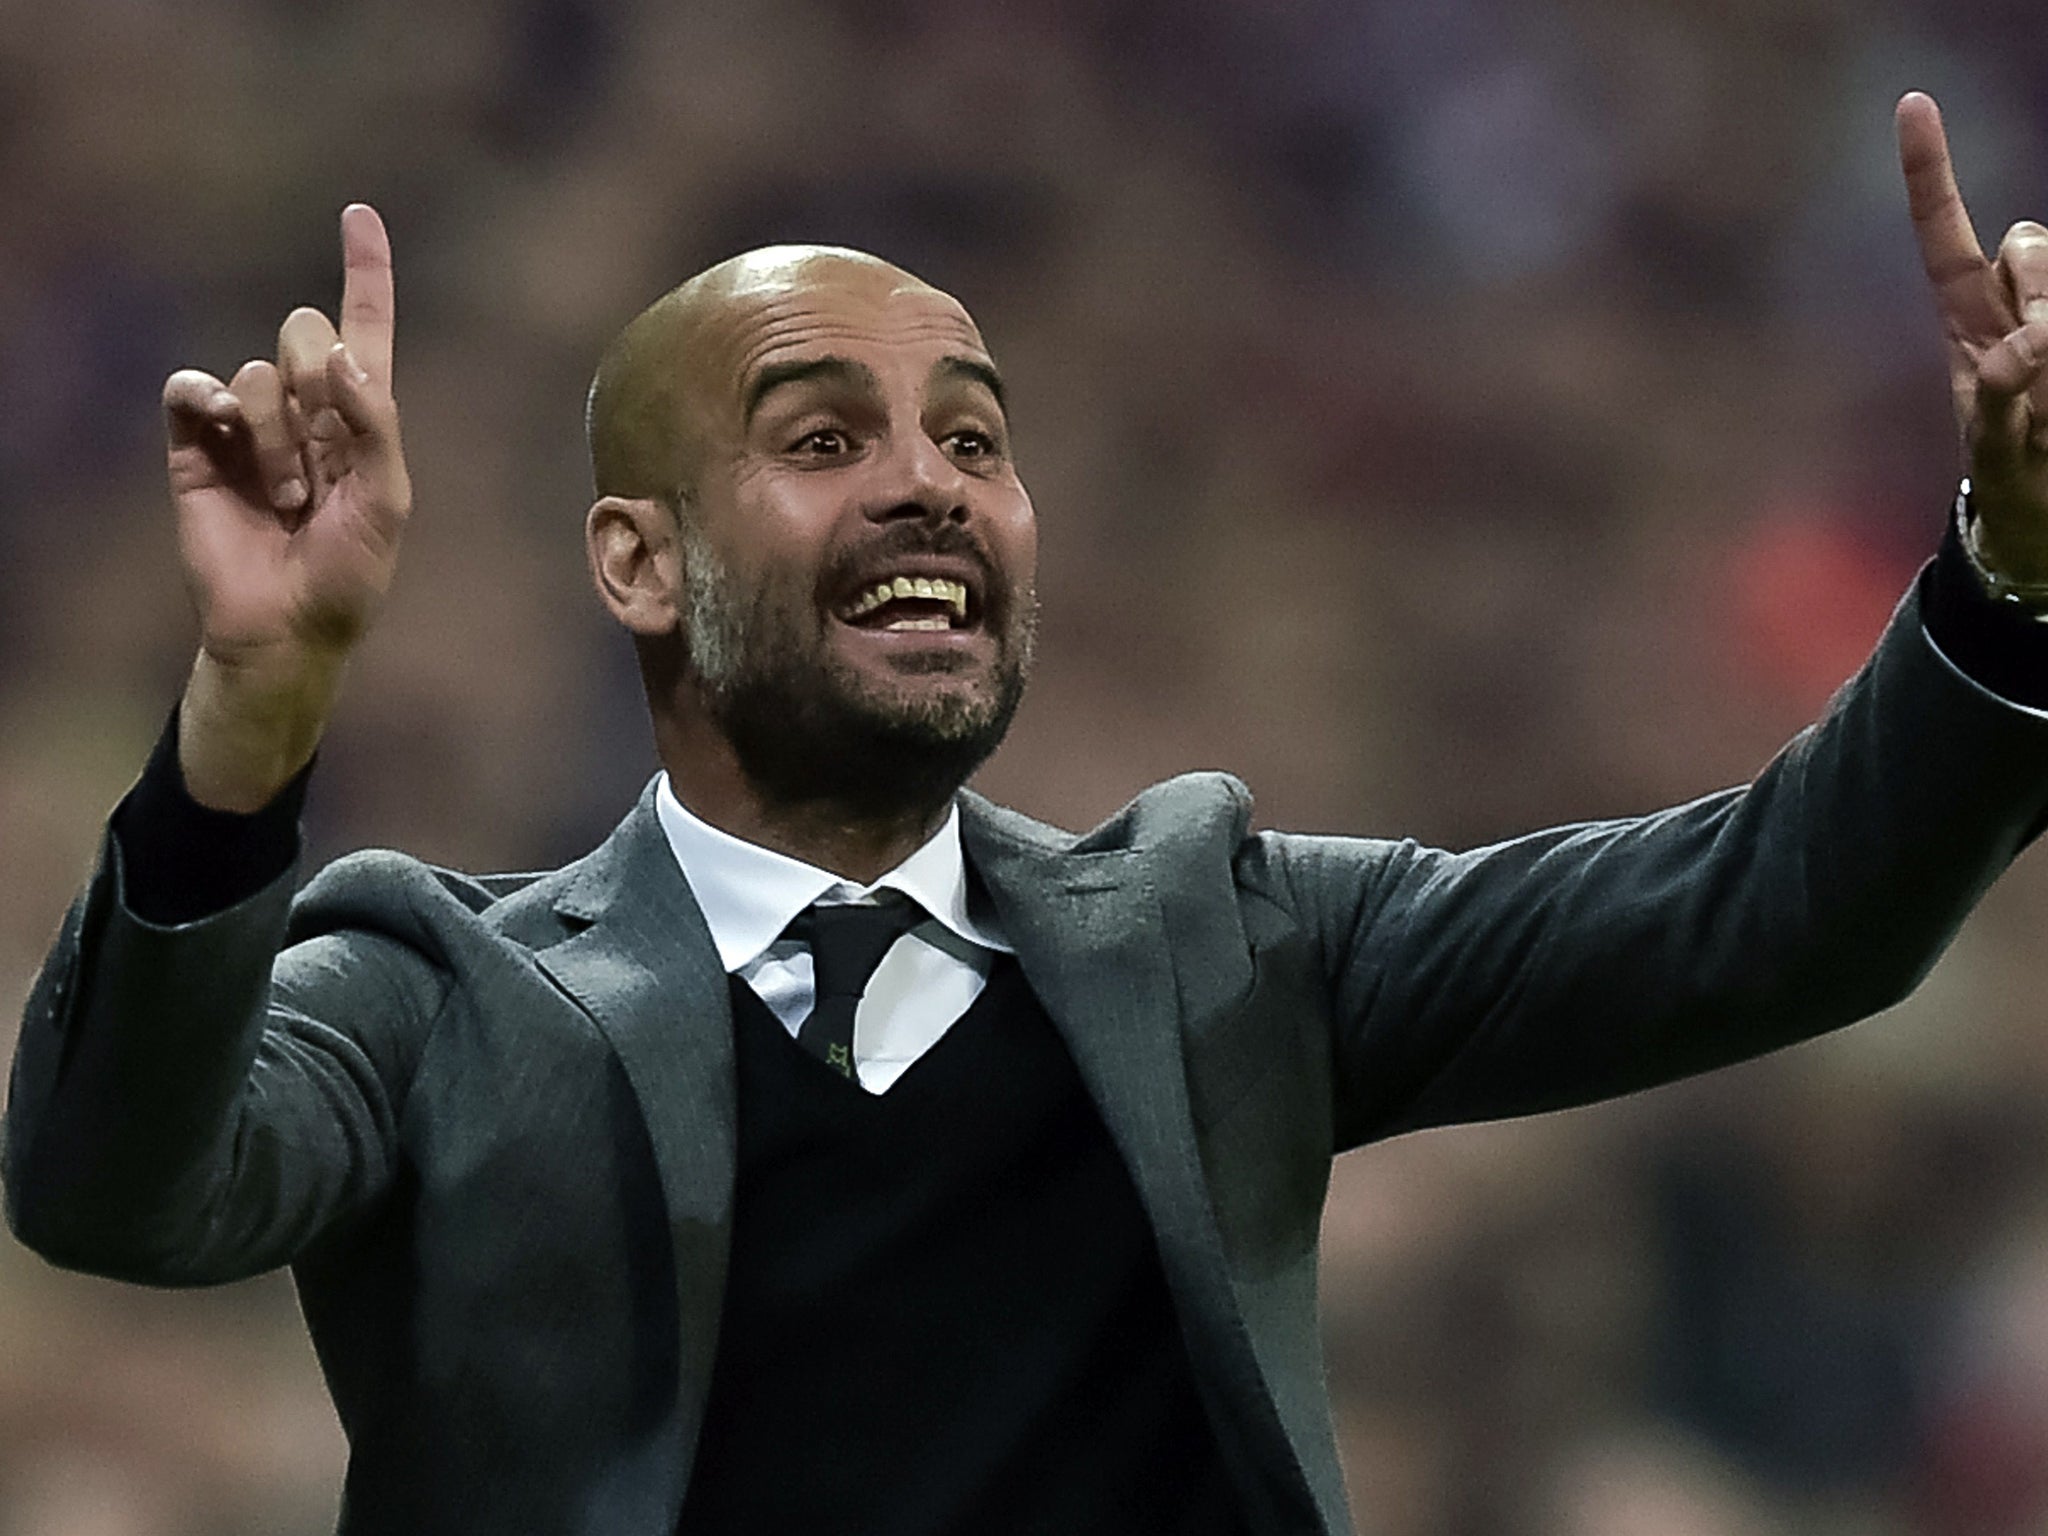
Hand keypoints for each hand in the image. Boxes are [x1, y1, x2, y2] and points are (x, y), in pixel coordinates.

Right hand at [164, 204, 410, 809]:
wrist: (285, 624)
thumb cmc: (350, 571)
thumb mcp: (388, 501)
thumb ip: (378, 423)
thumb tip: (349, 355)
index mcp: (363, 416)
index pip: (367, 328)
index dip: (365, 270)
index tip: (360, 213)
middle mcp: (306, 407)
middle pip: (306, 334)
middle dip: (318, 392)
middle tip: (319, 471)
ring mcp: (250, 423)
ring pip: (259, 373)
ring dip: (276, 442)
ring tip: (285, 499)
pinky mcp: (197, 443)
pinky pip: (194, 388)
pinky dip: (207, 402)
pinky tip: (218, 433)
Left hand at [1898, 92, 2047, 582]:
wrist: (2040, 514)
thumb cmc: (2010, 477)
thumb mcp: (1995, 450)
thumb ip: (2006, 400)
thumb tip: (2031, 344)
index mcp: (1966, 324)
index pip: (1943, 233)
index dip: (1930, 172)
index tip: (1914, 102)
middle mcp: (2009, 306)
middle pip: (2025, 240)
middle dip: (2039, 284)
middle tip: (2042, 355)